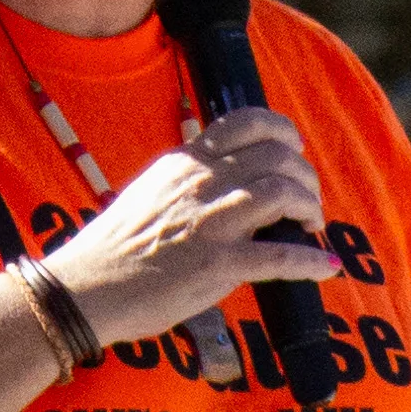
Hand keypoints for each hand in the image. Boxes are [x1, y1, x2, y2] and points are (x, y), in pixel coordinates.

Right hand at [42, 111, 342, 344]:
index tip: (294, 152)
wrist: (85, 288)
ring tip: (312, 225)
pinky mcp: (218, 264)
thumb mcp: (150, 192)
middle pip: (278, 157)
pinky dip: (310, 262)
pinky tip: (325, 267)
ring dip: (311, 208)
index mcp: (186, 162)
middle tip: (307, 202)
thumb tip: (227, 184)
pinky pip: (280, 256)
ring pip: (284, 193)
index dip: (283, 133)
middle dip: (305, 177)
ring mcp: (211, 222)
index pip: (247, 123)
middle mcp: (202, 182)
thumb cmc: (113, 248)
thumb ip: (189, 181)